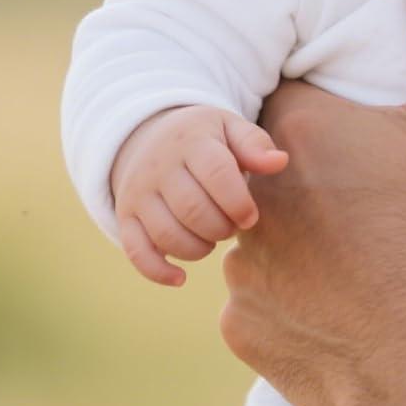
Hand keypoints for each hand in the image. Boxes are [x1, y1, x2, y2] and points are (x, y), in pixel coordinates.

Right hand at [110, 104, 289, 285]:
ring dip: (198, 249)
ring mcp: (138, 193)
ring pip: (166, 233)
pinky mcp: (126, 217)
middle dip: (221, 227)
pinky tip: (181, 277)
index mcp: (191, 141)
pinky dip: (158, 271)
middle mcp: (159, 166)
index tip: (250, 217)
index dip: (238, 202)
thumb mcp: (230, 128)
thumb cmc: (206, 139)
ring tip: (213, 238)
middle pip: (192, 208)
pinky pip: (136, 251)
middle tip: (233, 227)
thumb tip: (279, 162)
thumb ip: (255, 144)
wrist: (151, 138)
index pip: (216, 173)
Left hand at [220, 0, 405, 405]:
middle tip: (365, 196)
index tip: (352, 129)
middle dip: (308, 174)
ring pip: (260, 233)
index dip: (319, 107)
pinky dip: (294, 298)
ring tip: (359, 253)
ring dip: (297, 237)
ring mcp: (239, 268)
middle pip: (264, 164)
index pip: (282, 95)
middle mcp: (249, 194)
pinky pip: (260, 300)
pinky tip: (342, 303)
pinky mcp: (241, 328)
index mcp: (294, 132)